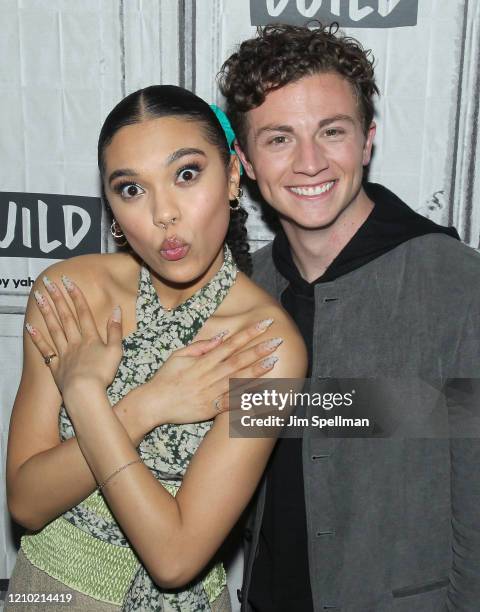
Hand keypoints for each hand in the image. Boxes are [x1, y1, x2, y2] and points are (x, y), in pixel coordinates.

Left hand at [25, 275, 122, 395]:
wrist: (85, 392)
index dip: (76, 296)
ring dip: (46, 312)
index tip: (68, 281)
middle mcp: (75, 341)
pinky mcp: (56, 366)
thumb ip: (115, 330)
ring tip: (38, 297)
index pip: (83, 312)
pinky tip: (29, 327)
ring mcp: (63, 353)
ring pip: (54, 329)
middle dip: (58, 298)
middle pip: (66, 317)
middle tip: (49, 283)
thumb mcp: (116, 350)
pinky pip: (45, 349)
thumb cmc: (102, 373)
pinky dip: (37, 337)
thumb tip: (117, 309)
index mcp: (91, 338)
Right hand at [140, 319, 281, 425]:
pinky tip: (261, 392)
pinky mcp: (210, 409)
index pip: (230, 344)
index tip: (264, 325)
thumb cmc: (165, 377)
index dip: (248, 334)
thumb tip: (222, 337)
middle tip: (277, 341)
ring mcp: (210, 393)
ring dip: (257, 371)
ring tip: (274, 361)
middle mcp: (208, 376)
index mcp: (202, 361)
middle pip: (238, 361)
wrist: (153, 404)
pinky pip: (232, 403)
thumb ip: (201, 346)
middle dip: (258, 350)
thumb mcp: (179, 355)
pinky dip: (246, 398)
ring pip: (237, 381)